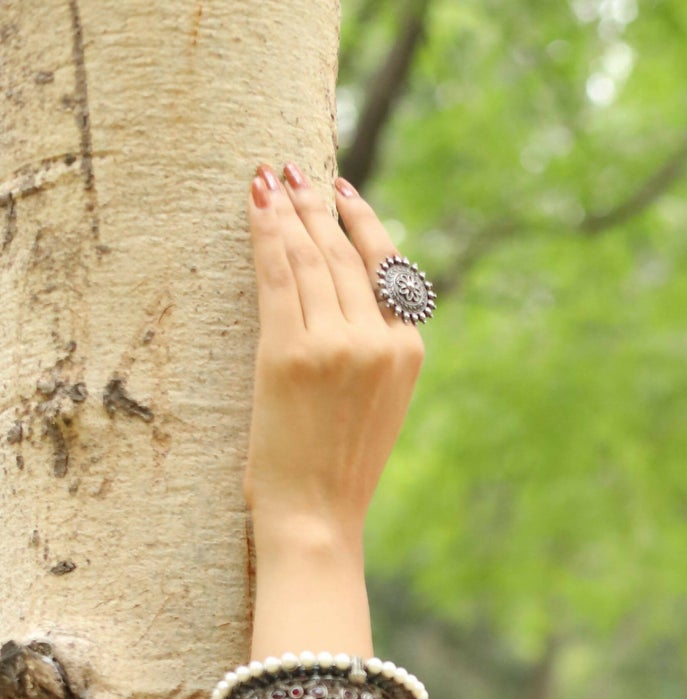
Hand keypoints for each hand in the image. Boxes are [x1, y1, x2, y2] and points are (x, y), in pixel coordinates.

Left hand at [242, 162, 424, 543]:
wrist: (316, 516)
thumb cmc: (338, 470)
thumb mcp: (377, 405)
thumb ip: (373, 351)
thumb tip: (342, 300)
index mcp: (408, 353)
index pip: (387, 269)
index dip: (363, 222)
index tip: (343, 192)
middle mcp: (378, 341)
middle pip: (346, 255)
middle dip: (318, 207)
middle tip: (297, 173)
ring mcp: (335, 343)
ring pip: (310, 257)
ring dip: (288, 211)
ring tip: (271, 181)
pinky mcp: (289, 350)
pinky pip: (277, 275)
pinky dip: (265, 233)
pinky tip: (257, 205)